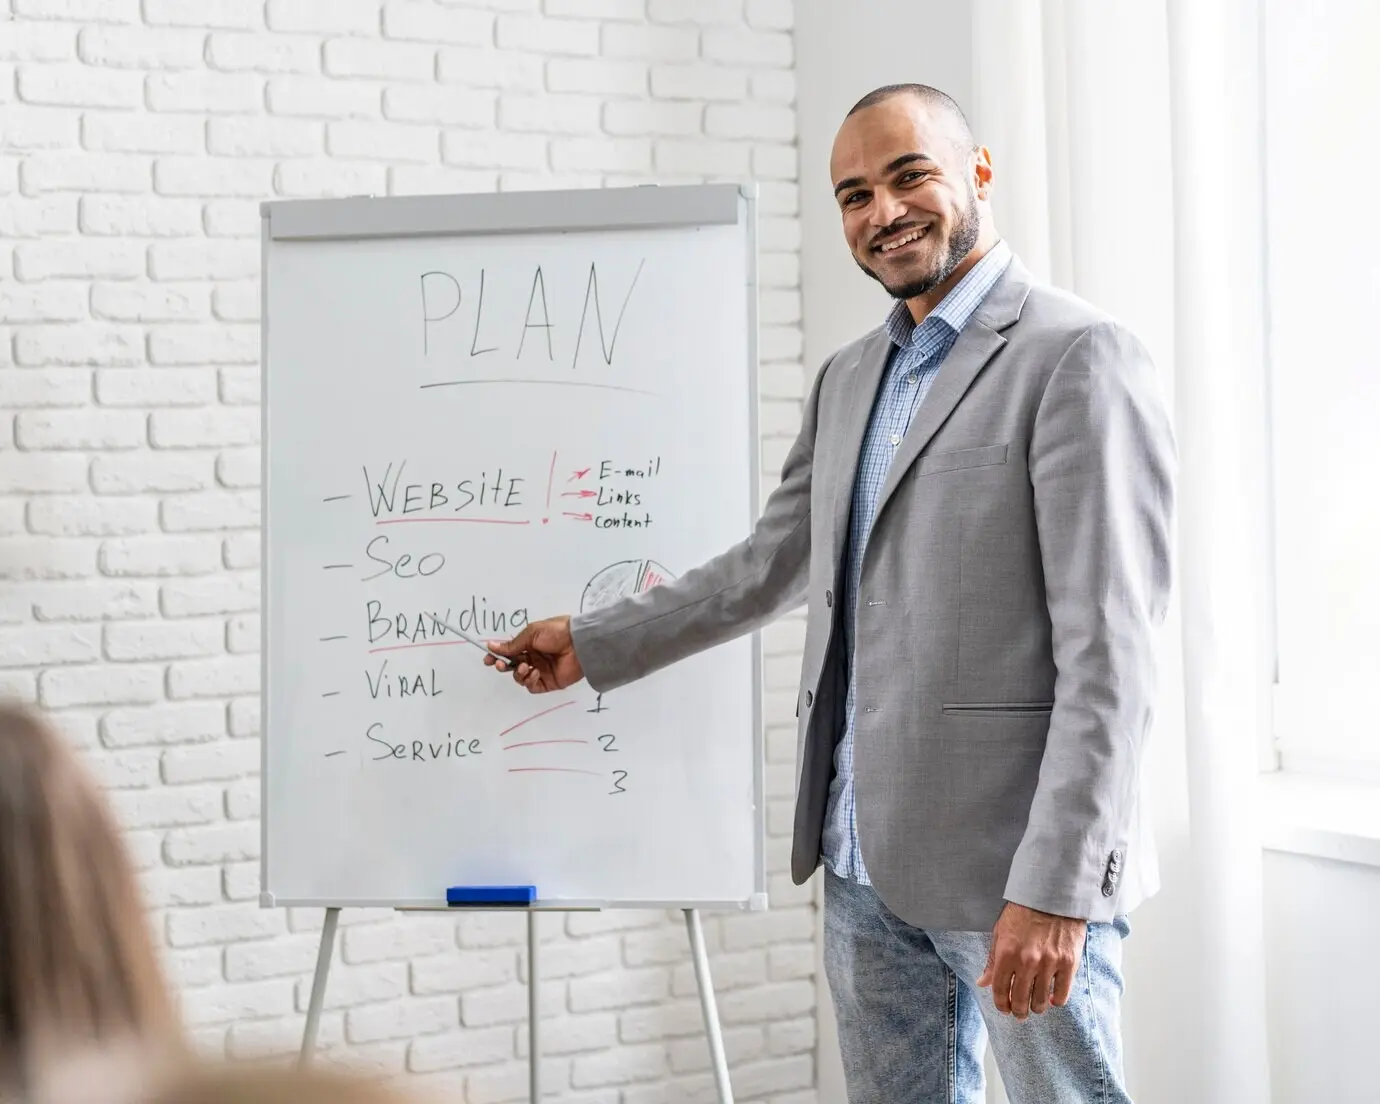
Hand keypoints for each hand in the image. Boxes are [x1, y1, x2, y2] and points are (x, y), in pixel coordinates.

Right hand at [484, 616, 583, 693]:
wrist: (578, 643)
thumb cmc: (556, 632)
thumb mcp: (531, 634)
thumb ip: (512, 644)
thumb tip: (491, 645)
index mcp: (529, 644)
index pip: (509, 652)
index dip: (497, 656)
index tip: (487, 658)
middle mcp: (533, 657)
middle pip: (512, 666)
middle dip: (503, 666)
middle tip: (500, 664)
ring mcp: (540, 670)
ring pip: (519, 677)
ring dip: (518, 673)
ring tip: (526, 666)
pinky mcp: (548, 682)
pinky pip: (532, 686)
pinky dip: (529, 681)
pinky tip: (535, 673)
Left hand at [976, 902, 1086, 1019]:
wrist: (1052, 895)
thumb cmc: (1023, 912)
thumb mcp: (1000, 931)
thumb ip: (991, 960)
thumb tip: (982, 983)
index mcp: (1006, 953)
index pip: (999, 990)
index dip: (1001, 1004)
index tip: (1004, 1008)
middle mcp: (1027, 961)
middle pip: (1020, 1000)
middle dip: (1018, 1012)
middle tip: (1020, 1013)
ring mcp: (1049, 963)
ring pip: (1041, 1001)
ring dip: (1037, 1008)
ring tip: (1036, 1006)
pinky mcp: (1069, 963)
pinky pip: (1062, 994)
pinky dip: (1056, 1001)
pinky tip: (1052, 998)